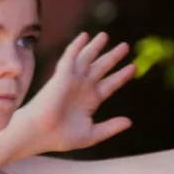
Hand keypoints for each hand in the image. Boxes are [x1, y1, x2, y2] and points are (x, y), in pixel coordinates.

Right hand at [18, 32, 134, 154]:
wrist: (40, 134)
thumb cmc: (61, 137)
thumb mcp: (91, 134)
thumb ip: (110, 127)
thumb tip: (130, 122)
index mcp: (91, 100)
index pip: (110, 84)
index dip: (121, 75)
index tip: (133, 67)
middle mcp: (83, 87)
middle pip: (101, 67)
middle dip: (113, 56)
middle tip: (125, 46)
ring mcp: (73, 80)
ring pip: (87, 58)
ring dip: (96, 46)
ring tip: (105, 35)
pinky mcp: (62, 76)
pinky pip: (71, 57)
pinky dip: (77, 46)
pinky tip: (85, 36)